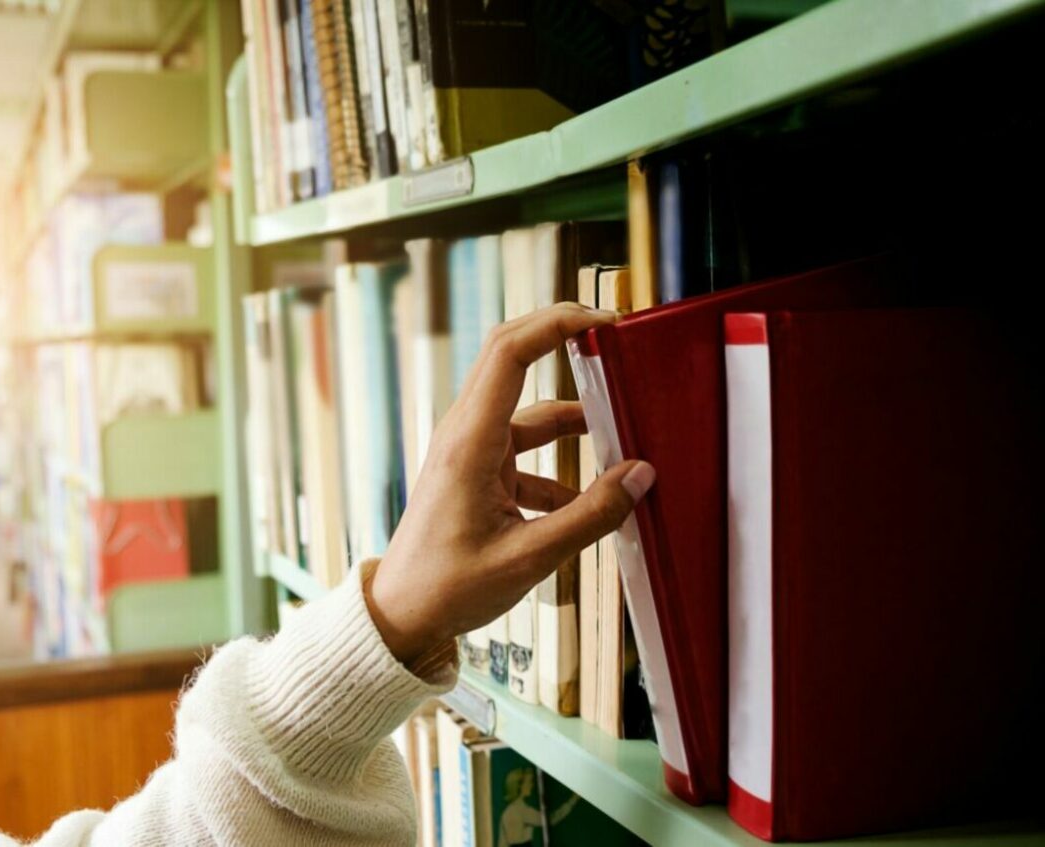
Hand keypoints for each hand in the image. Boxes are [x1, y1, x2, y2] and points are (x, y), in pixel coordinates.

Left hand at [366, 303, 655, 664]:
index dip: (555, 324)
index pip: (510, 352)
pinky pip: (525, 451)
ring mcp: (470, 452)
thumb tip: (642, 476)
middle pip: (513, 360)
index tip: (602, 322)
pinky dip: (560, 466)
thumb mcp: (529, 558)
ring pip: (529, 414)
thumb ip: (591, 516)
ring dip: (573, 421)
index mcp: (469, 442)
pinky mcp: (476, 473)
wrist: (402, 616)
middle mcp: (466, 434)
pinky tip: (589, 501)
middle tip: (616, 344)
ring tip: (623, 436)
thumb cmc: (449, 588)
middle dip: (564, 344)